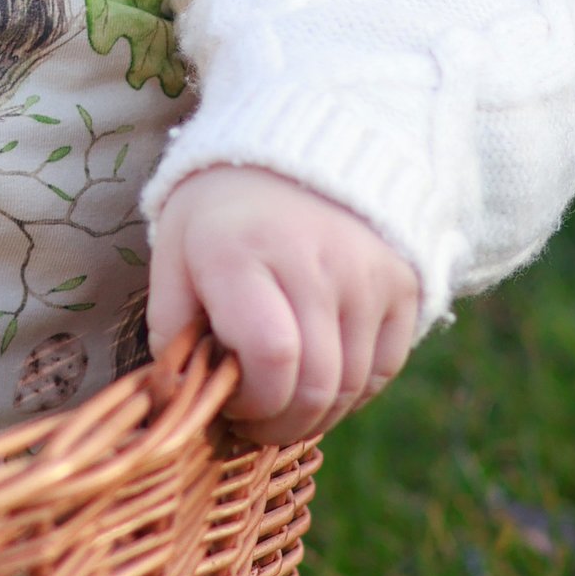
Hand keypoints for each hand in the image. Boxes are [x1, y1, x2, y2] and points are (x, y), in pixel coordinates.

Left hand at [145, 166, 416, 443]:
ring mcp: (364, 271)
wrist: (289, 150)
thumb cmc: (218, 215)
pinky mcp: (401, 281)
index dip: (254, 404)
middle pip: (317, 385)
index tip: (231, 403)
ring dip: (315, 413)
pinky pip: (384, 370)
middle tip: (256, 421)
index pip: (271, 358)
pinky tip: (319, 376)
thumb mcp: (173, 256)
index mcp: (241, 252)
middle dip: (281, 424)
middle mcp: (311, 259)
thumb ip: (173, 331)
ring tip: (283, 397)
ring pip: (352, 387)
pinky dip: (352, 392)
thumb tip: (186, 400)